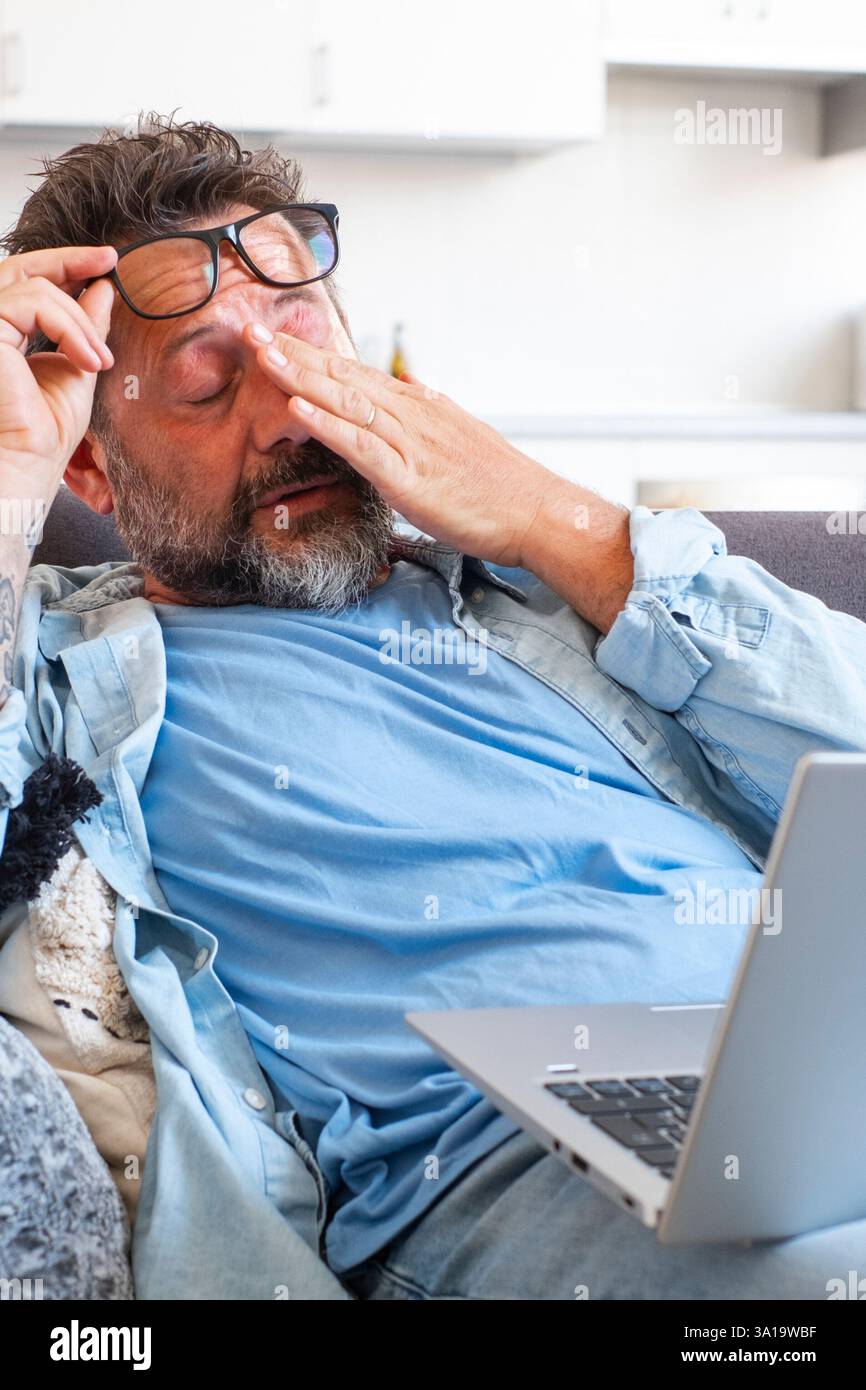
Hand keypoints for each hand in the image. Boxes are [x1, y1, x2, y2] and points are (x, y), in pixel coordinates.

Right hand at [0, 245, 115, 484]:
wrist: (28, 465)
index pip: (26, 283)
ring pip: (34, 288)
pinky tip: (89, 360)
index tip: (106, 263)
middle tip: (110, 260)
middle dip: (70, 260)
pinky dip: (69, 326)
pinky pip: (31, 302)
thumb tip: (101, 290)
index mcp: (2, 333)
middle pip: (21, 269)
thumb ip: (83, 328)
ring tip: (100, 360)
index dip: (64, 266)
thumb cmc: (43, 434)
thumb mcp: (76, 368)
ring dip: (79, 320)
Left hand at [244, 322, 562, 568]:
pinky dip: (329, 424)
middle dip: (293, 353)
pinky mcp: (411, 478)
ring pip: (347, 402)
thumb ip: (424, 422)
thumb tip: (402, 399)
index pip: (355, 374)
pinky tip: (299, 407)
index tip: (274, 337)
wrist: (538, 511)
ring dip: (301, 376)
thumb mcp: (456, 442)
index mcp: (419, 408)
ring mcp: (411, 444)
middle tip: (247, 327)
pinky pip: (363, 446)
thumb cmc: (501, 487)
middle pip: (343, 376)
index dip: (311, 354)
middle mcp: (412, 416)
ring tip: (262, 355)